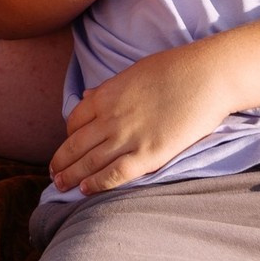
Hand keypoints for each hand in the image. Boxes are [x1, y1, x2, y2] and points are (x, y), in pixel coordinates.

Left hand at [50, 44, 231, 194]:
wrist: (205, 77)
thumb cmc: (175, 69)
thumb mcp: (133, 73)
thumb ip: (109, 88)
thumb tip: (89, 95)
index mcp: (106, 96)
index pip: (75, 121)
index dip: (68, 137)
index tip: (68, 146)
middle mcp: (110, 118)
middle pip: (76, 144)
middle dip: (61, 161)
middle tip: (53, 174)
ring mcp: (128, 137)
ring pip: (90, 161)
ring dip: (71, 175)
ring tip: (60, 186)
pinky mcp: (149, 154)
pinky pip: (115, 173)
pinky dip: (97, 183)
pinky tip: (85, 190)